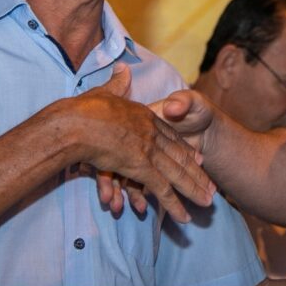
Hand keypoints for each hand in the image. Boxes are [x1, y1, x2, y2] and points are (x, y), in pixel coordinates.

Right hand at [74, 63, 213, 222]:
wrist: (75, 123)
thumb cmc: (82, 110)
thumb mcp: (102, 92)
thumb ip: (116, 84)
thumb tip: (123, 69)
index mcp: (143, 115)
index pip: (170, 134)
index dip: (184, 148)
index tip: (197, 158)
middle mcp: (150, 132)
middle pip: (180, 155)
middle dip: (197, 173)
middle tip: (211, 187)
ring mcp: (148, 149)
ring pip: (177, 173)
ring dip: (193, 189)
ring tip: (207, 202)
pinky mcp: (140, 166)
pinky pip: (161, 188)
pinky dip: (173, 203)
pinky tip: (183, 216)